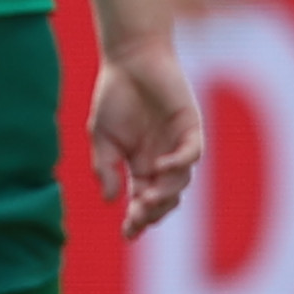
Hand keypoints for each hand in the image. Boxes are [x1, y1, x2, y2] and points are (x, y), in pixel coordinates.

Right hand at [87, 32, 204, 240]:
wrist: (130, 60)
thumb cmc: (115, 96)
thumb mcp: (101, 137)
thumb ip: (104, 168)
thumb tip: (109, 200)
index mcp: (141, 165)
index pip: (144, 201)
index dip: (138, 219)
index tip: (127, 233)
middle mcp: (163, 160)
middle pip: (166, 198)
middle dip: (153, 212)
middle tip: (138, 216)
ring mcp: (179, 144)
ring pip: (181, 180)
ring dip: (166, 192)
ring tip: (148, 197)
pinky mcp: (191, 127)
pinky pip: (192, 153)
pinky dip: (179, 163)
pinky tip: (159, 167)